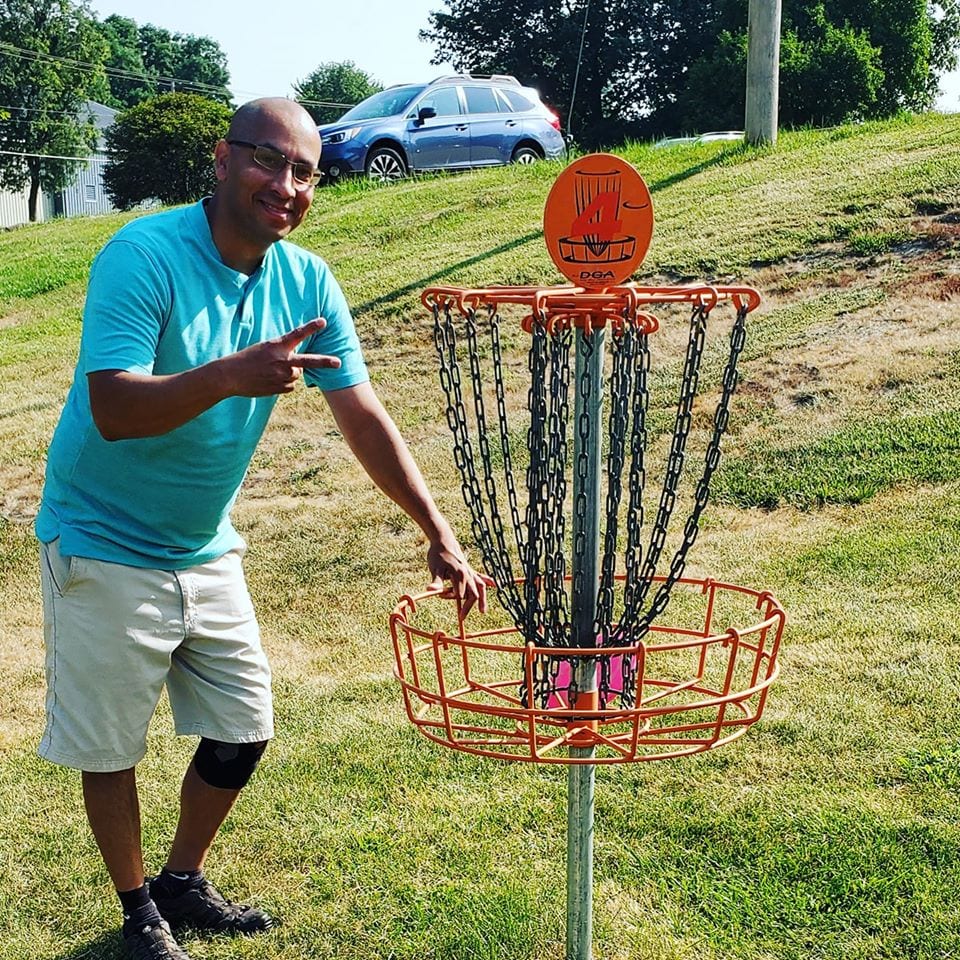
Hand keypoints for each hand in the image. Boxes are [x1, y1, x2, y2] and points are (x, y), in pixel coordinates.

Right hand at [222, 318, 340, 396]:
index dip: (311, 327)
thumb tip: (300, 368)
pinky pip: (290, 386)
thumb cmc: (247, 359)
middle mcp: (281, 360)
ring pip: (297, 374)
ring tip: (270, 371)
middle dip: (325, 362)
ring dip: (289, 373)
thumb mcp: (264, 349)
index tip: (323, 321)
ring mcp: (281, 375)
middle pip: (309, 361)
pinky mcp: (279, 388)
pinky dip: (283, 384)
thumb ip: (283, 354)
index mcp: (276, 345)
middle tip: (339, 363)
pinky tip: (268, 380)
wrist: (230, 376)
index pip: (297, 334)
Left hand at [426, 537, 495, 616]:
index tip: (440, 595)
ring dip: (482, 599)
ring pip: (480, 588)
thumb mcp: (435, 568)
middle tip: (461, 617)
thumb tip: (430, 590)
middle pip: (473, 594)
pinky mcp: (469, 569)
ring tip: (483, 611)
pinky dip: (487, 581)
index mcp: (460, 575)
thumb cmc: (437, 554)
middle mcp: (468, 574)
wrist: (443, 540)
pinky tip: (494, 584)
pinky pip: (480, 577)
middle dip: (468, 607)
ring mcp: (470, 571)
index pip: (458, 594)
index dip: (449, 597)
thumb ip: (436, 581)